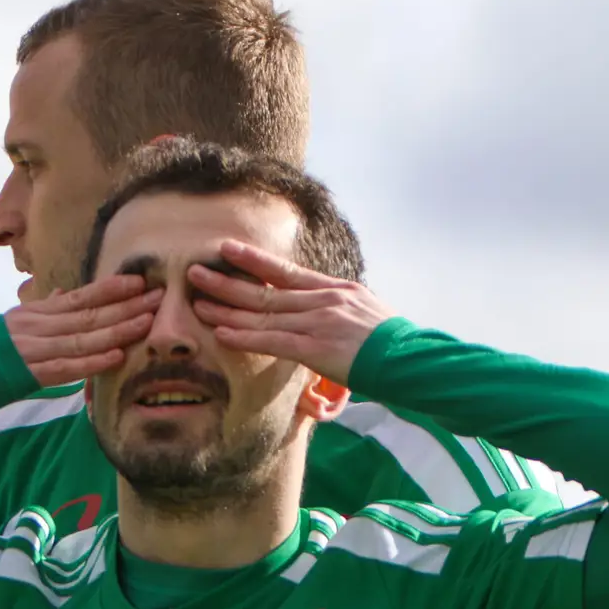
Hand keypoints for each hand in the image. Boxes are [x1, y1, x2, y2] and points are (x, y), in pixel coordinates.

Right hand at [5, 274, 159, 385]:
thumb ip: (43, 309)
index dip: (111, 288)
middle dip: (126, 306)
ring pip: (83, 337)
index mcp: (34, 313)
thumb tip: (65, 293)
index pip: (79, 296)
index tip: (139, 281)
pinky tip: (117, 358)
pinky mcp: (29, 374)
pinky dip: (93, 362)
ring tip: (147, 323)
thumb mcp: (13, 323)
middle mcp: (36, 326)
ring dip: (118, 330)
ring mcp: (33, 349)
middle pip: (88, 314)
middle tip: (159, 298)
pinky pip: (67, 367)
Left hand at [186, 239, 394, 384]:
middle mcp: (323, 300)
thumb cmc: (393, 344)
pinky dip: (245, 338)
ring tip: (197, 304)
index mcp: (334, 290)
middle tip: (194, 272)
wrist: (414, 359)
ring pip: (263, 313)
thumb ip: (340, 309)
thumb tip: (324, 311)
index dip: (253, 260)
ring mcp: (318, 322)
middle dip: (227, 281)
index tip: (227, 249)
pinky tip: (222, 335)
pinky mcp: (316, 348)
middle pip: (265, 289)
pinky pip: (273, 341)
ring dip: (227, 310)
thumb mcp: (367, 314)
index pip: (286, 271)